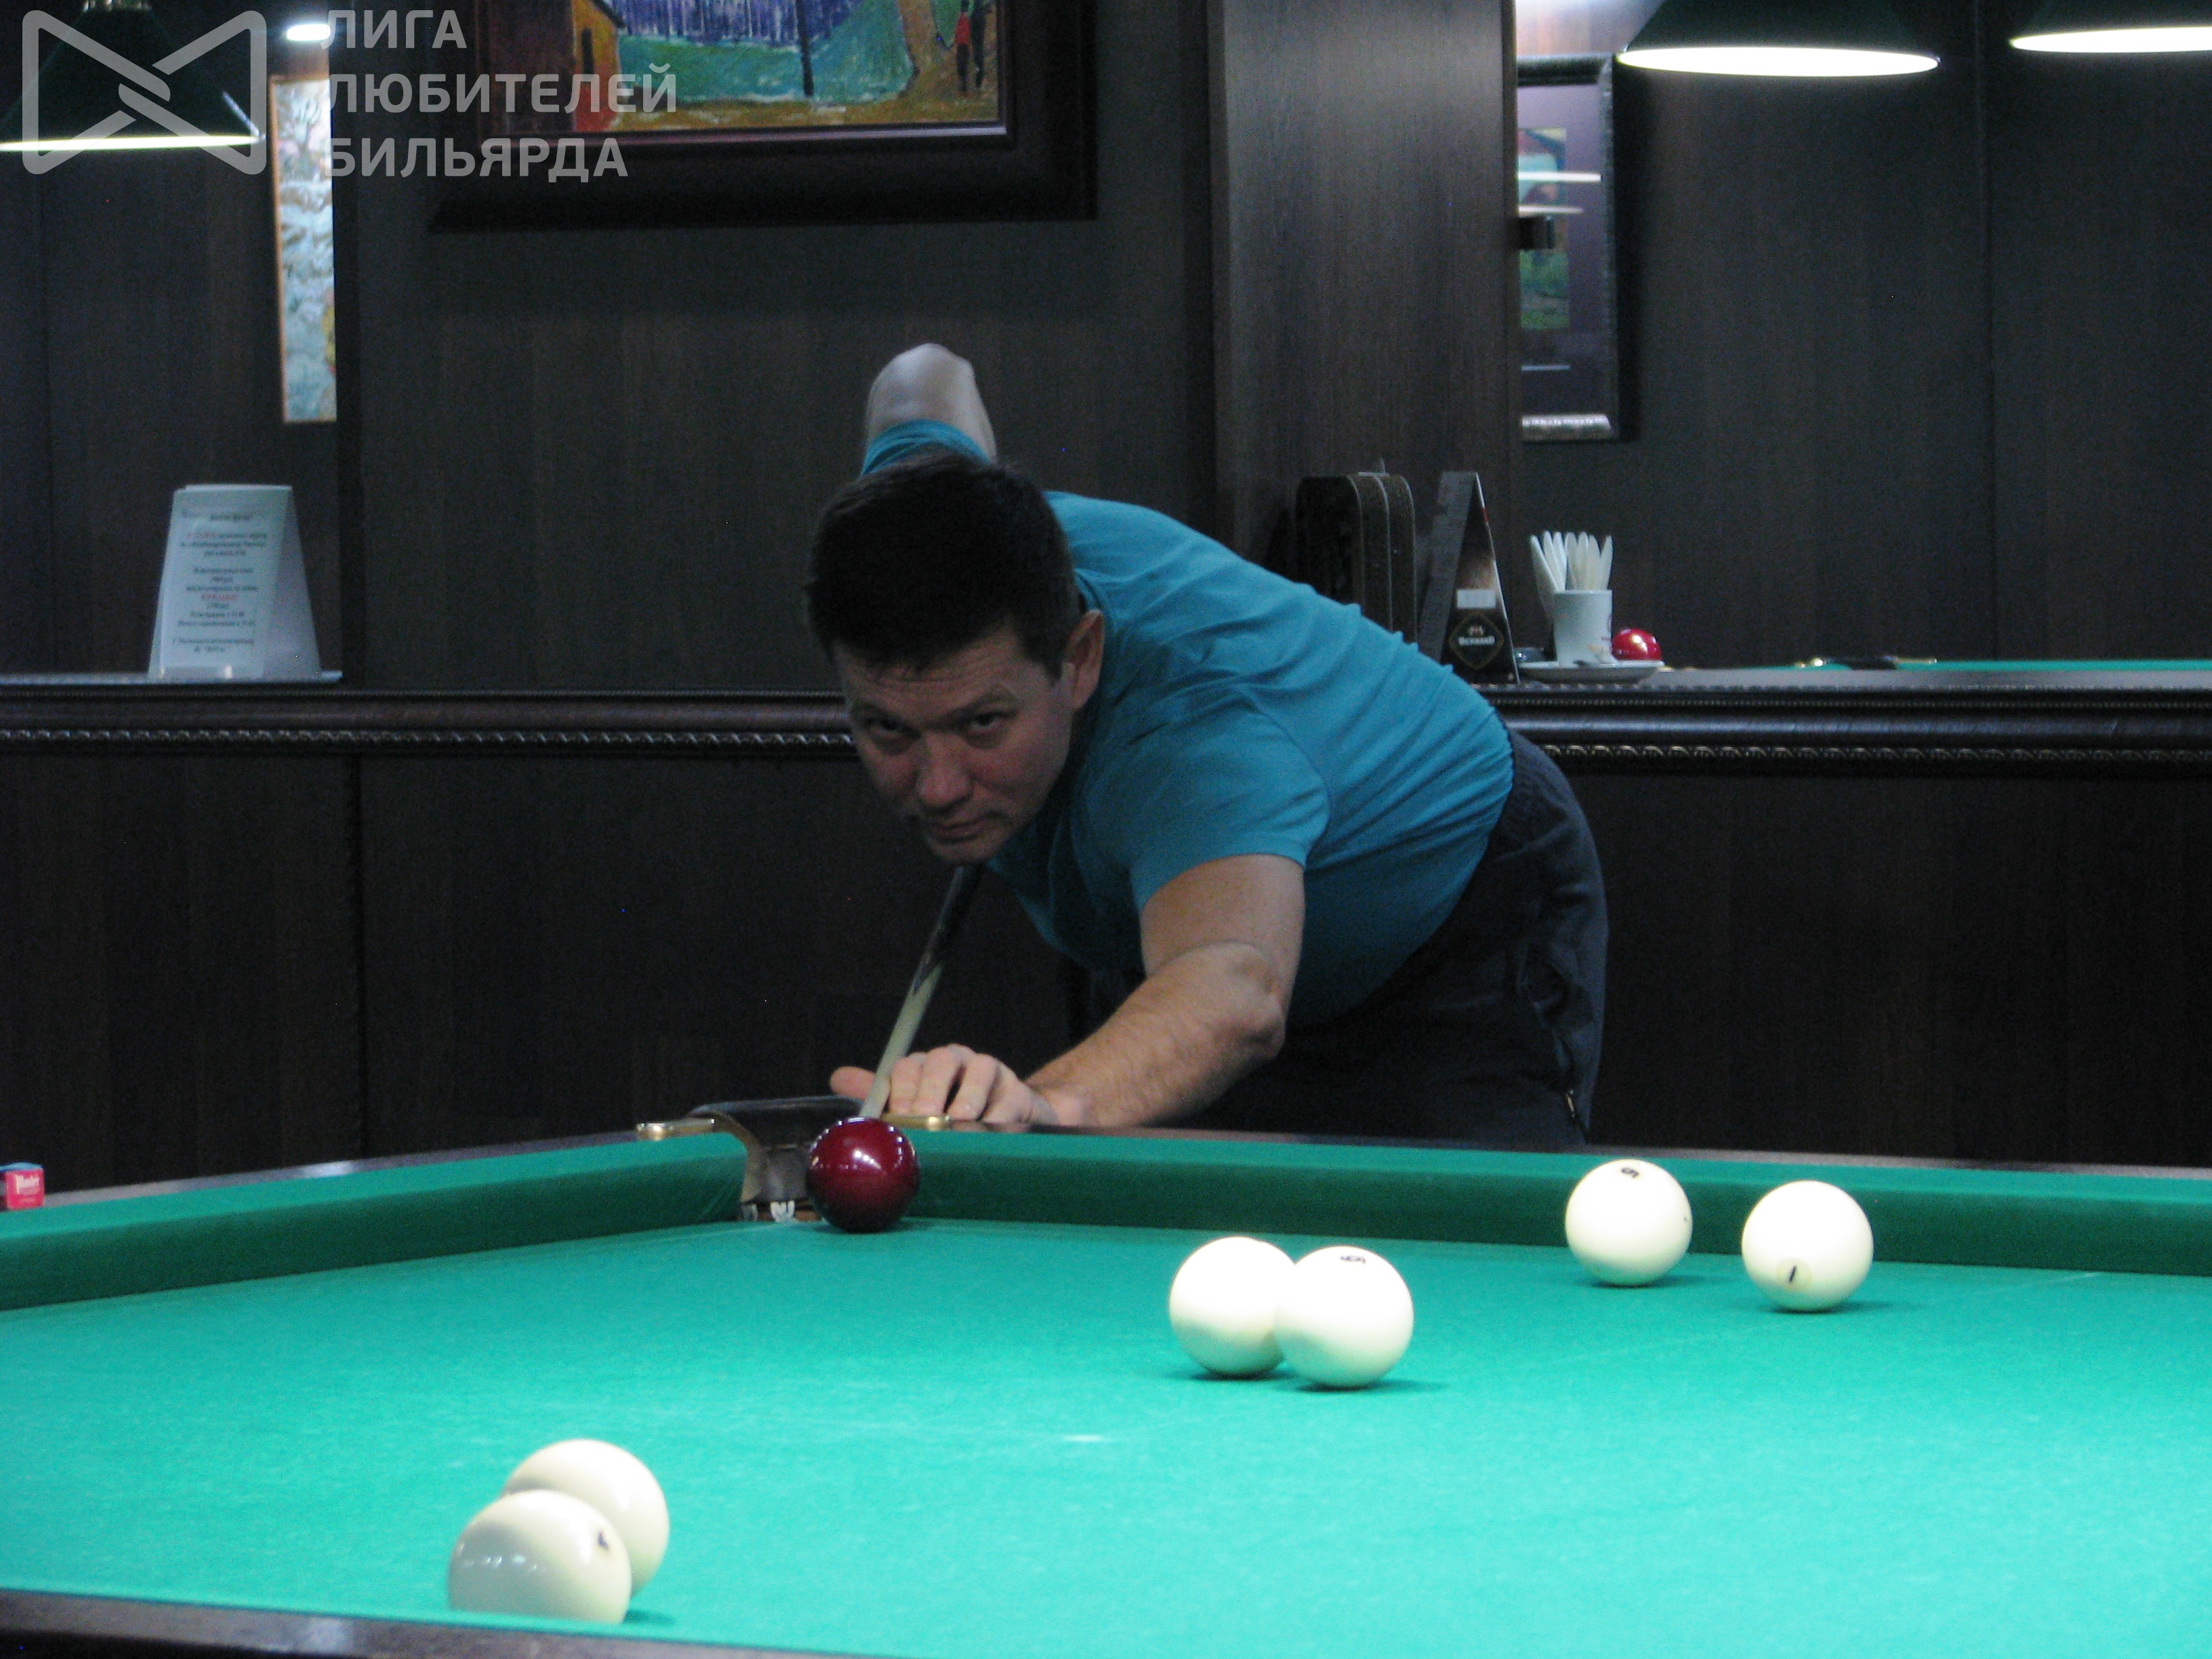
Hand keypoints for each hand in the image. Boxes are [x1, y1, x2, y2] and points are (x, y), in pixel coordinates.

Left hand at [830, 1045, 1070, 1124]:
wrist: (1003, 1122)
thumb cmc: (948, 1118)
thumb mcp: (911, 1107)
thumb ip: (878, 1095)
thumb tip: (837, 1078)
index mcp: (924, 1066)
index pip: (906, 1067)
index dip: (899, 1091)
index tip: (896, 1119)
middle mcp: (955, 1061)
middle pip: (940, 1062)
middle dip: (929, 1093)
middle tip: (924, 1120)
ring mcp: (987, 1072)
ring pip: (977, 1071)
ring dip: (965, 1099)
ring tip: (957, 1124)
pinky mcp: (1016, 1089)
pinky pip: (1007, 1097)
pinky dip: (996, 1115)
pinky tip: (987, 1131)